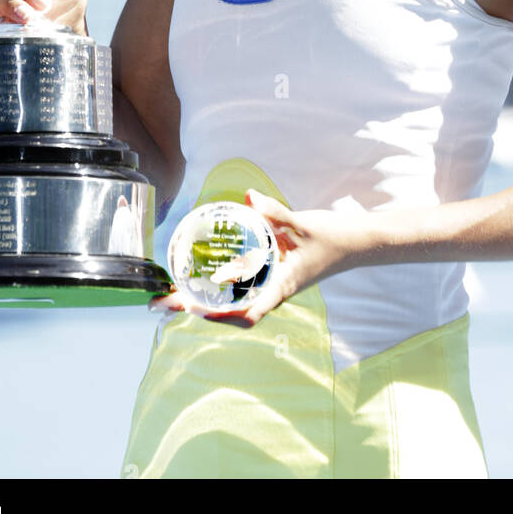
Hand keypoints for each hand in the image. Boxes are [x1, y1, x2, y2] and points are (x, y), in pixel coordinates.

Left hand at [148, 189, 367, 327]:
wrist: (353, 244)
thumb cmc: (330, 238)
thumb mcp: (302, 223)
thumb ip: (275, 211)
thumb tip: (250, 196)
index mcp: (282, 287)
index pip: (248, 313)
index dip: (219, 317)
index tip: (192, 311)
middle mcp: (272, 292)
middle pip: (229, 311)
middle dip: (193, 308)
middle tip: (159, 303)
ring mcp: (270, 287)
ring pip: (231, 302)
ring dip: (201, 300)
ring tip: (169, 294)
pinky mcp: (270, 277)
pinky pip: (239, 288)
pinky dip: (217, 287)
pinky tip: (200, 276)